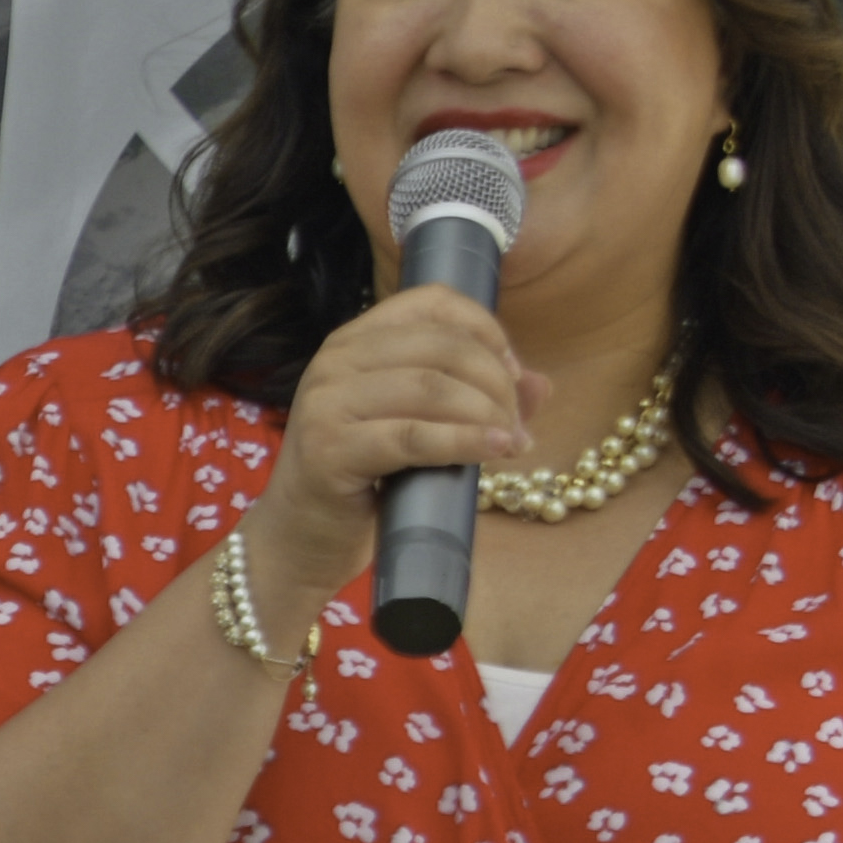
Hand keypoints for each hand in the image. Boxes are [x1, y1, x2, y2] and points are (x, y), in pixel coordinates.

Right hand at [252, 289, 546, 623]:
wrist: (300, 541)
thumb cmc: (364, 482)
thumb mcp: (420, 428)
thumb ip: (476, 399)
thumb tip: (542, 384)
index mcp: (355, 340)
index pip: (433, 302)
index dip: (487, 330)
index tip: (514, 373)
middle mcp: (336, 359)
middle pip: (443, 347)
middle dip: (497, 383)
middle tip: (518, 424)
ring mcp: (328, 402)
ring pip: (433, 387)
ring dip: (488, 414)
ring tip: (511, 444)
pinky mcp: (330, 449)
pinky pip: (414, 436)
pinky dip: (465, 441)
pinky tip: (494, 451)